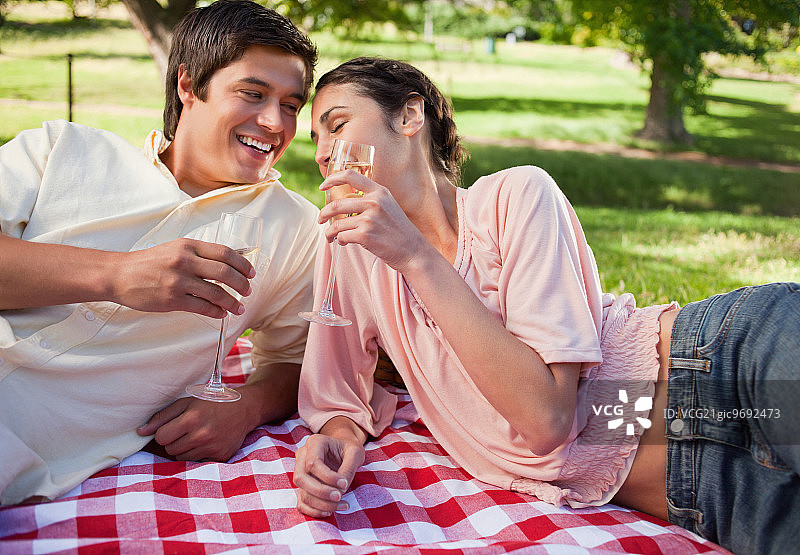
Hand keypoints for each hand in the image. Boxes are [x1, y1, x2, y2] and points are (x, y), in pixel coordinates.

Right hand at [113, 238, 254, 317]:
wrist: (119, 274)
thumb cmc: (149, 262)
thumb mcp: (176, 249)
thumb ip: (200, 254)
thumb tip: (229, 261)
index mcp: (188, 246)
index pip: (225, 253)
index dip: (242, 264)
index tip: (251, 272)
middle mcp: (185, 261)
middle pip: (225, 273)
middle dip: (242, 284)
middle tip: (248, 291)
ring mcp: (178, 281)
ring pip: (216, 293)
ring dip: (232, 302)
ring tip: (238, 307)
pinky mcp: (172, 300)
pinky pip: (202, 307)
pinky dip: (216, 311)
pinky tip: (221, 313)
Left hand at [137, 394, 252, 460]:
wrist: (244, 409)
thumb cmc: (211, 402)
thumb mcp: (187, 402)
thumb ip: (162, 417)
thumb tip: (140, 432)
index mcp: (192, 419)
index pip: (161, 437)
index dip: (164, 432)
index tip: (173, 426)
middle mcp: (202, 435)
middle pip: (170, 449)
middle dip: (174, 440)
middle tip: (187, 430)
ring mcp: (212, 447)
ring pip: (181, 457)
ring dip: (185, 448)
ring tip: (197, 435)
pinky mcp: (220, 457)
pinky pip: (197, 462)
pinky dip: (198, 454)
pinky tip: (207, 442)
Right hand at [294, 434, 364, 516]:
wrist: (343, 451)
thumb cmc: (349, 449)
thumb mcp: (355, 453)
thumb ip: (348, 468)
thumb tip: (340, 489)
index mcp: (314, 443)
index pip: (312, 463)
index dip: (328, 477)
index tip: (345, 484)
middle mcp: (302, 456)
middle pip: (300, 478)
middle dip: (321, 492)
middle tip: (340, 497)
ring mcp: (299, 472)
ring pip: (301, 492)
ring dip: (321, 504)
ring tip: (342, 505)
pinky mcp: (303, 487)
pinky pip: (301, 503)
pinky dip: (314, 511)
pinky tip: (330, 512)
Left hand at [318, 170, 429, 272]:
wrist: (413, 251)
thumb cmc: (399, 232)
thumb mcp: (389, 207)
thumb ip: (371, 200)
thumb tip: (345, 202)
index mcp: (379, 192)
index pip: (350, 175)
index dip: (332, 179)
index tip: (323, 186)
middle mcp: (374, 202)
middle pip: (337, 204)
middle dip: (324, 213)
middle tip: (321, 219)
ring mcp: (369, 219)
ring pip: (337, 224)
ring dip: (330, 232)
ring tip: (330, 237)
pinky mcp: (365, 235)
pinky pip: (342, 237)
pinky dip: (339, 241)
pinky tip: (343, 243)